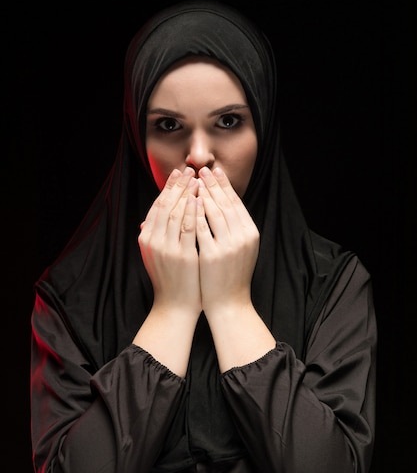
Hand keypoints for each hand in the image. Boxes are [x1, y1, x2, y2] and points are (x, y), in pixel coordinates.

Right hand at [139, 167, 200, 318]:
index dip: (168, 188)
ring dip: (186, 194)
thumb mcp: (159, 256)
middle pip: (165, 205)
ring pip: (175, 213)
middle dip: (177, 186)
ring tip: (197, 180)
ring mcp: (166, 248)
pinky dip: (193, 212)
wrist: (175, 307)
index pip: (157, 206)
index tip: (179, 174)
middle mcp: (152, 241)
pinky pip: (188, 228)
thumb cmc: (172, 281)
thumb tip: (150, 219)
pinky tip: (201, 200)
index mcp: (146, 239)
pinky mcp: (181, 256)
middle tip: (189, 170)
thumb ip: (156, 236)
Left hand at [196, 167, 259, 316]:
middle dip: (213, 184)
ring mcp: (229, 246)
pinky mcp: (213, 255)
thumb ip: (235, 228)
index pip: (236, 203)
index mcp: (251, 233)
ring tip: (194, 180)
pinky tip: (188, 202)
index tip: (214, 171)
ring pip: (214, 212)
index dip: (225, 185)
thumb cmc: (231, 276)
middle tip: (202, 169)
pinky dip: (195, 214)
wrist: (230, 304)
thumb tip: (224, 203)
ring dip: (203, 193)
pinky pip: (201, 229)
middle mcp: (243, 237)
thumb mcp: (240, 249)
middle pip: (226, 203)